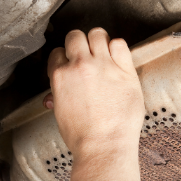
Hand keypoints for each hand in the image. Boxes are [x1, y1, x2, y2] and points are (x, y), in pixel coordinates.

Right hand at [46, 28, 144, 180]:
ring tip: (103, 54)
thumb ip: (59, 96)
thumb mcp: (61, 114)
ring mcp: (104, 66)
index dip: (66, 58)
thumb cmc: (83, 137)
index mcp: (60, 76)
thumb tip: (55, 94)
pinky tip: (118, 59)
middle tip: (88, 56)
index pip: (58, 52)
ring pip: (98, 34)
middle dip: (80, 45)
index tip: (72, 65)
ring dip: (99, 42)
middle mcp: (80, 66)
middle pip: (76, 36)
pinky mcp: (125, 71)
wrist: (105, 146)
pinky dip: (118, 48)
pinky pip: (120, 44)